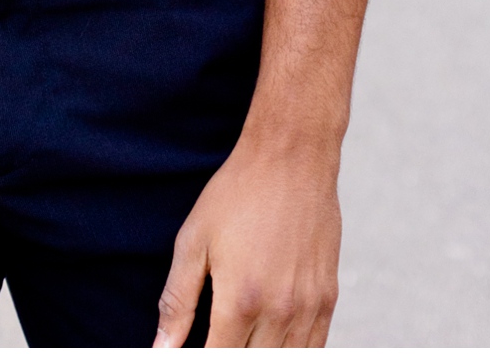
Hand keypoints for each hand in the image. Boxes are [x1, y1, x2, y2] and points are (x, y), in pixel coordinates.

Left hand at [154, 136, 339, 347]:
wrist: (291, 156)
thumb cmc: (238, 193)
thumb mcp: (194, 240)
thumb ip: (177, 302)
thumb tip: (161, 348)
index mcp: (241, 300)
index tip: (193, 350)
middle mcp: (280, 312)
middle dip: (229, 353)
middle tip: (216, 333)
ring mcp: (308, 307)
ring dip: (259, 353)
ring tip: (241, 334)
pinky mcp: (328, 298)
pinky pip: (313, 348)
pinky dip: (290, 352)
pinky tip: (270, 339)